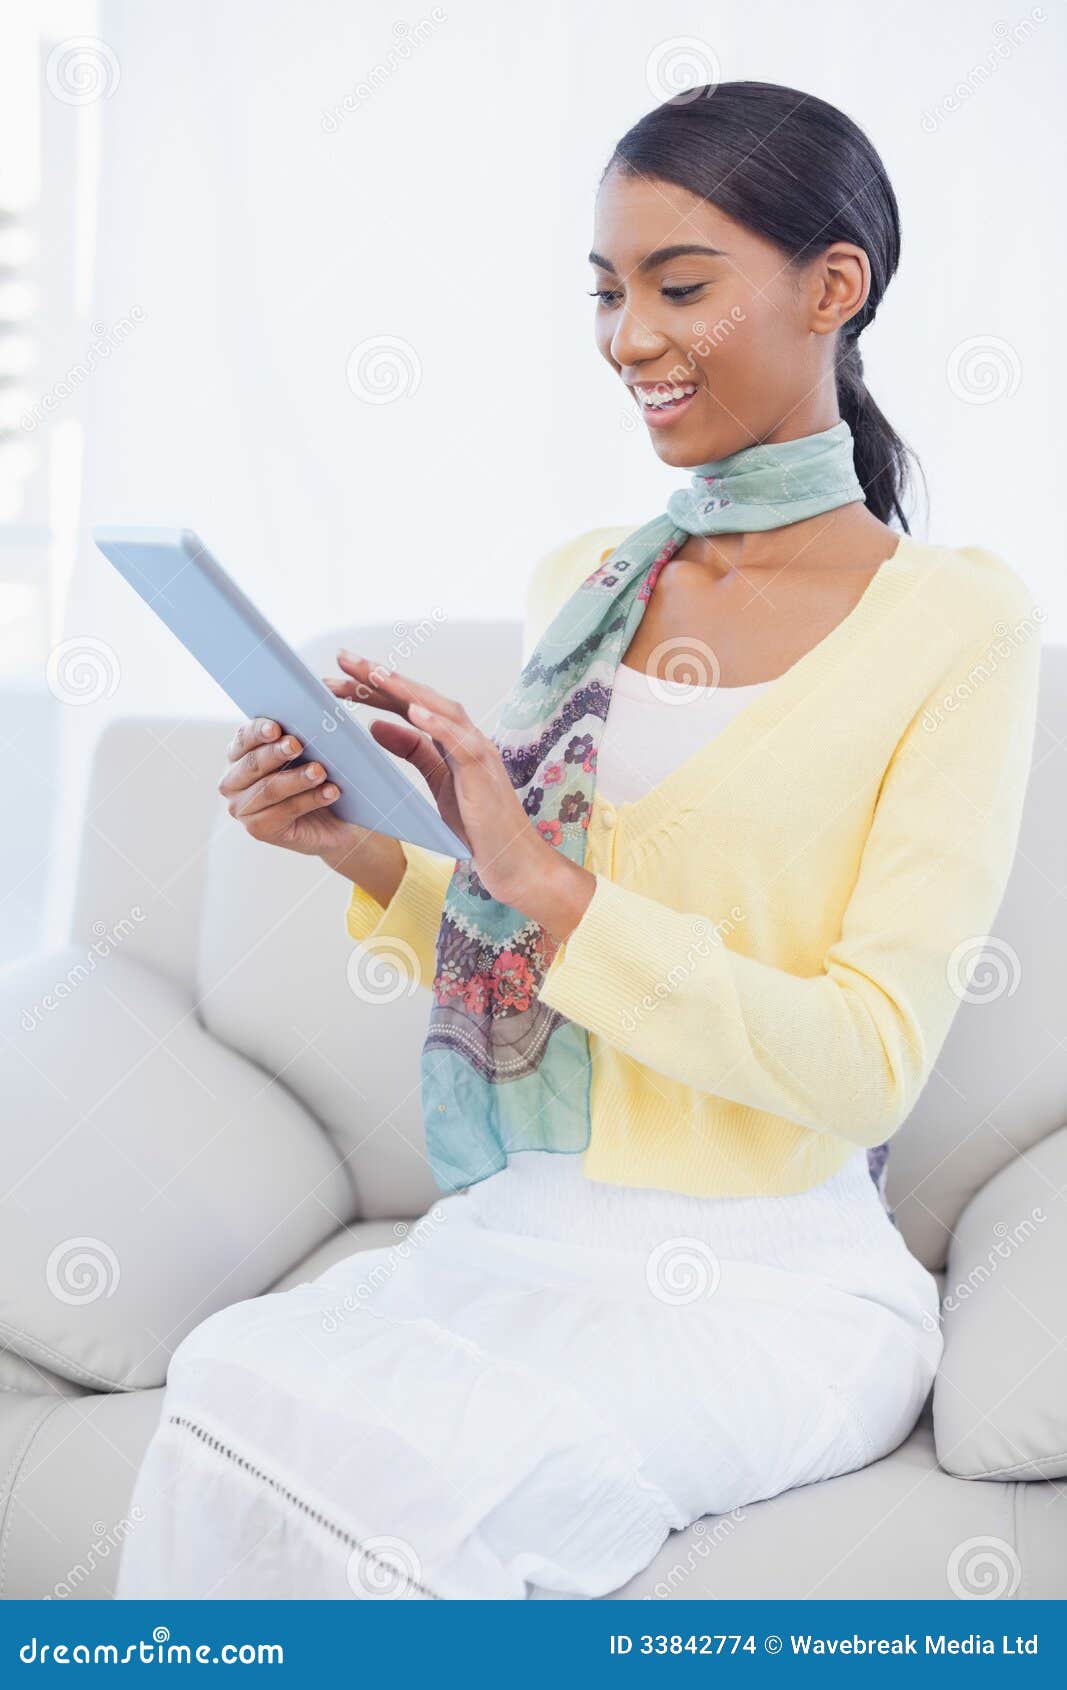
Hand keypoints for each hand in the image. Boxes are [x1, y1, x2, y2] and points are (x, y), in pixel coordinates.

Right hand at [216, 717, 402, 901]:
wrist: (332, 820)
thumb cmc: (314, 777)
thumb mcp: (306, 753)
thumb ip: (298, 736)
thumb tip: (312, 714)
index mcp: (238, 755)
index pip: (243, 738)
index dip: (258, 731)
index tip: (276, 727)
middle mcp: (233, 782)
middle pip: (253, 764)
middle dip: (276, 753)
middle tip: (298, 745)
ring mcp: (243, 809)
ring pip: (269, 789)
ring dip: (297, 779)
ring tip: (320, 771)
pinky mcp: (259, 830)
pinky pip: (285, 812)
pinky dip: (310, 800)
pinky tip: (331, 792)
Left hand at [325, 650, 578, 915]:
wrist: (510, 859)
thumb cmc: (478, 823)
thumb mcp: (436, 782)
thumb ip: (412, 751)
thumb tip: (375, 725)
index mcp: (452, 738)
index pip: (407, 704)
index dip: (374, 689)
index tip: (336, 679)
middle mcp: (466, 736)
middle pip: (419, 697)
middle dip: (381, 677)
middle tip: (343, 658)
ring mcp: (478, 750)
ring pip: (440, 708)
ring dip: (406, 689)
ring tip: (375, 673)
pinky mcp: (484, 771)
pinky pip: (460, 741)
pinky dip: (438, 724)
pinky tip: (413, 710)